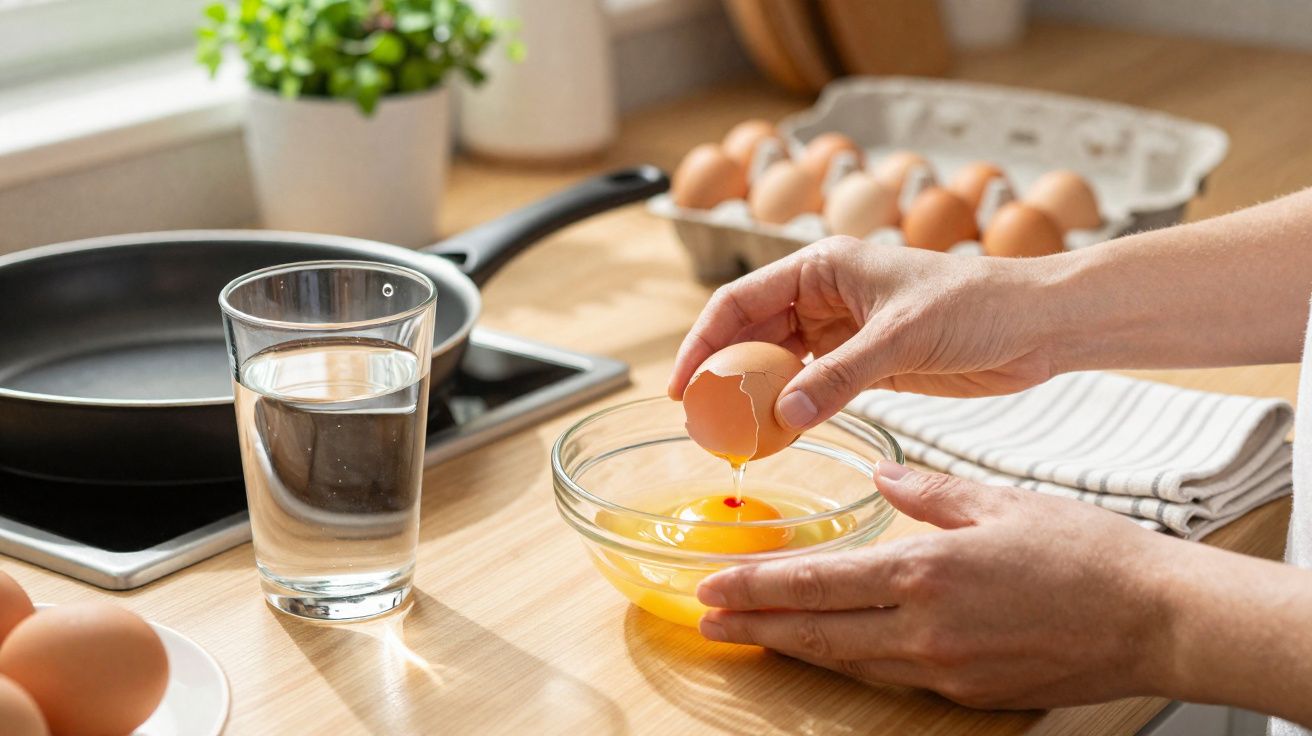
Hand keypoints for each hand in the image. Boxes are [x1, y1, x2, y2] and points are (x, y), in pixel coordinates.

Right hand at [667, 237, 1064, 430]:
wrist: (1038, 325)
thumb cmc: (979, 304)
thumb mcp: (902, 336)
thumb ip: (841, 375)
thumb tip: (784, 415)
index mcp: (823, 266)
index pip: (739, 301)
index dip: (702, 342)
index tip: (682, 386)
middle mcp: (825, 296)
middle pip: (752, 336)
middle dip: (724, 376)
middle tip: (702, 422)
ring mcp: (844, 332)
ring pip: (779, 366)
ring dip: (755, 398)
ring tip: (732, 436)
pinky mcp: (867, 364)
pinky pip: (813, 388)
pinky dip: (792, 411)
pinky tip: (776, 435)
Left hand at [695, 462, 1176, 709]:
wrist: (1156, 618)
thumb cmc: (1087, 554)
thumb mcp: (1001, 502)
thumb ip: (930, 492)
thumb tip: (883, 478)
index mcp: (926, 572)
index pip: (816, 585)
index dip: (757, 590)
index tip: (711, 589)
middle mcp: (925, 629)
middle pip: (818, 633)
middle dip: (756, 626)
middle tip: (707, 622)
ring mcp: (946, 669)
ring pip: (850, 662)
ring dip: (798, 648)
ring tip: (757, 635)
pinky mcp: (970, 693)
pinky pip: (894, 677)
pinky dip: (855, 661)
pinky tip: (839, 648)